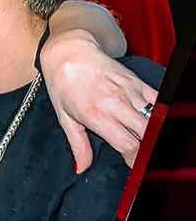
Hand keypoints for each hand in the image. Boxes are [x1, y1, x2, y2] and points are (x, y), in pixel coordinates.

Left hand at [41, 30, 157, 171]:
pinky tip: (152, 122)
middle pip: (146, 134)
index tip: (132, 166)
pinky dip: (158, 113)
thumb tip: (81, 169)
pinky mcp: (137, 81)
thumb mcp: (64, 117)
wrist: (68, 51)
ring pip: (154, 119)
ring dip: (152, 133)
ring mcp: (129, 91)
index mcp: (96, 115)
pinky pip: (157, 101)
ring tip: (145, 141)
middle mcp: (116, 103)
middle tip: (140, 156)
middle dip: (146, 149)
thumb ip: (78, 145)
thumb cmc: (62, 84)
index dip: (134, 160)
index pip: (128, 145)